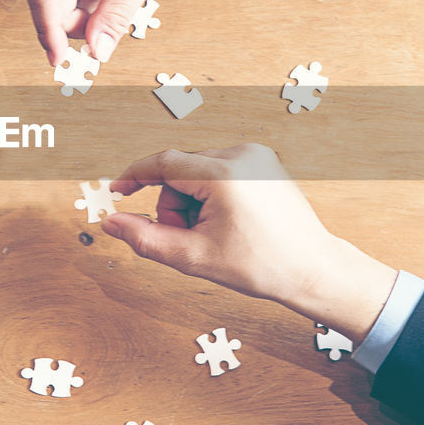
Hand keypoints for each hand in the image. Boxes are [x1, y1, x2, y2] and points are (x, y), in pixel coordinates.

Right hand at [101, 144, 397, 341]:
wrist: (312, 269)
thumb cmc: (261, 266)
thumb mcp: (194, 258)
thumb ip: (146, 239)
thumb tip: (111, 223)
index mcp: (224, 175)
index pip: (163, 163)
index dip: (133, 176)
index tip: (116, 191)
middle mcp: (241, 155)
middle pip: (179, 171)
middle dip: (173, 206)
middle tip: (186, 240)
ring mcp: (255, 155)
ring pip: (196, 172)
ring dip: (191, 202)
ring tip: (211, 234)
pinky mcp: (263, 161)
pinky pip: (218, 171)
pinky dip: (210, 195)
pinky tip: (227, 222)